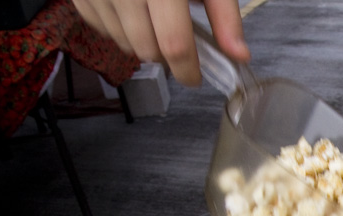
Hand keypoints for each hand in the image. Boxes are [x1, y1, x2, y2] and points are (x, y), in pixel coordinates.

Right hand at [71, 0, 249, 85]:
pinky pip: (103, 30)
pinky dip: (122, 29)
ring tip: (155, 18)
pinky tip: (132, 9)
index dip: (187, 69)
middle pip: (147, 49)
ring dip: (144, 43)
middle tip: (177, 39)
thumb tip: (239, 55)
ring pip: (125, 45)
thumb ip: (224, 15)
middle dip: (167, 56)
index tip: (195, 78)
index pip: (173, 44)